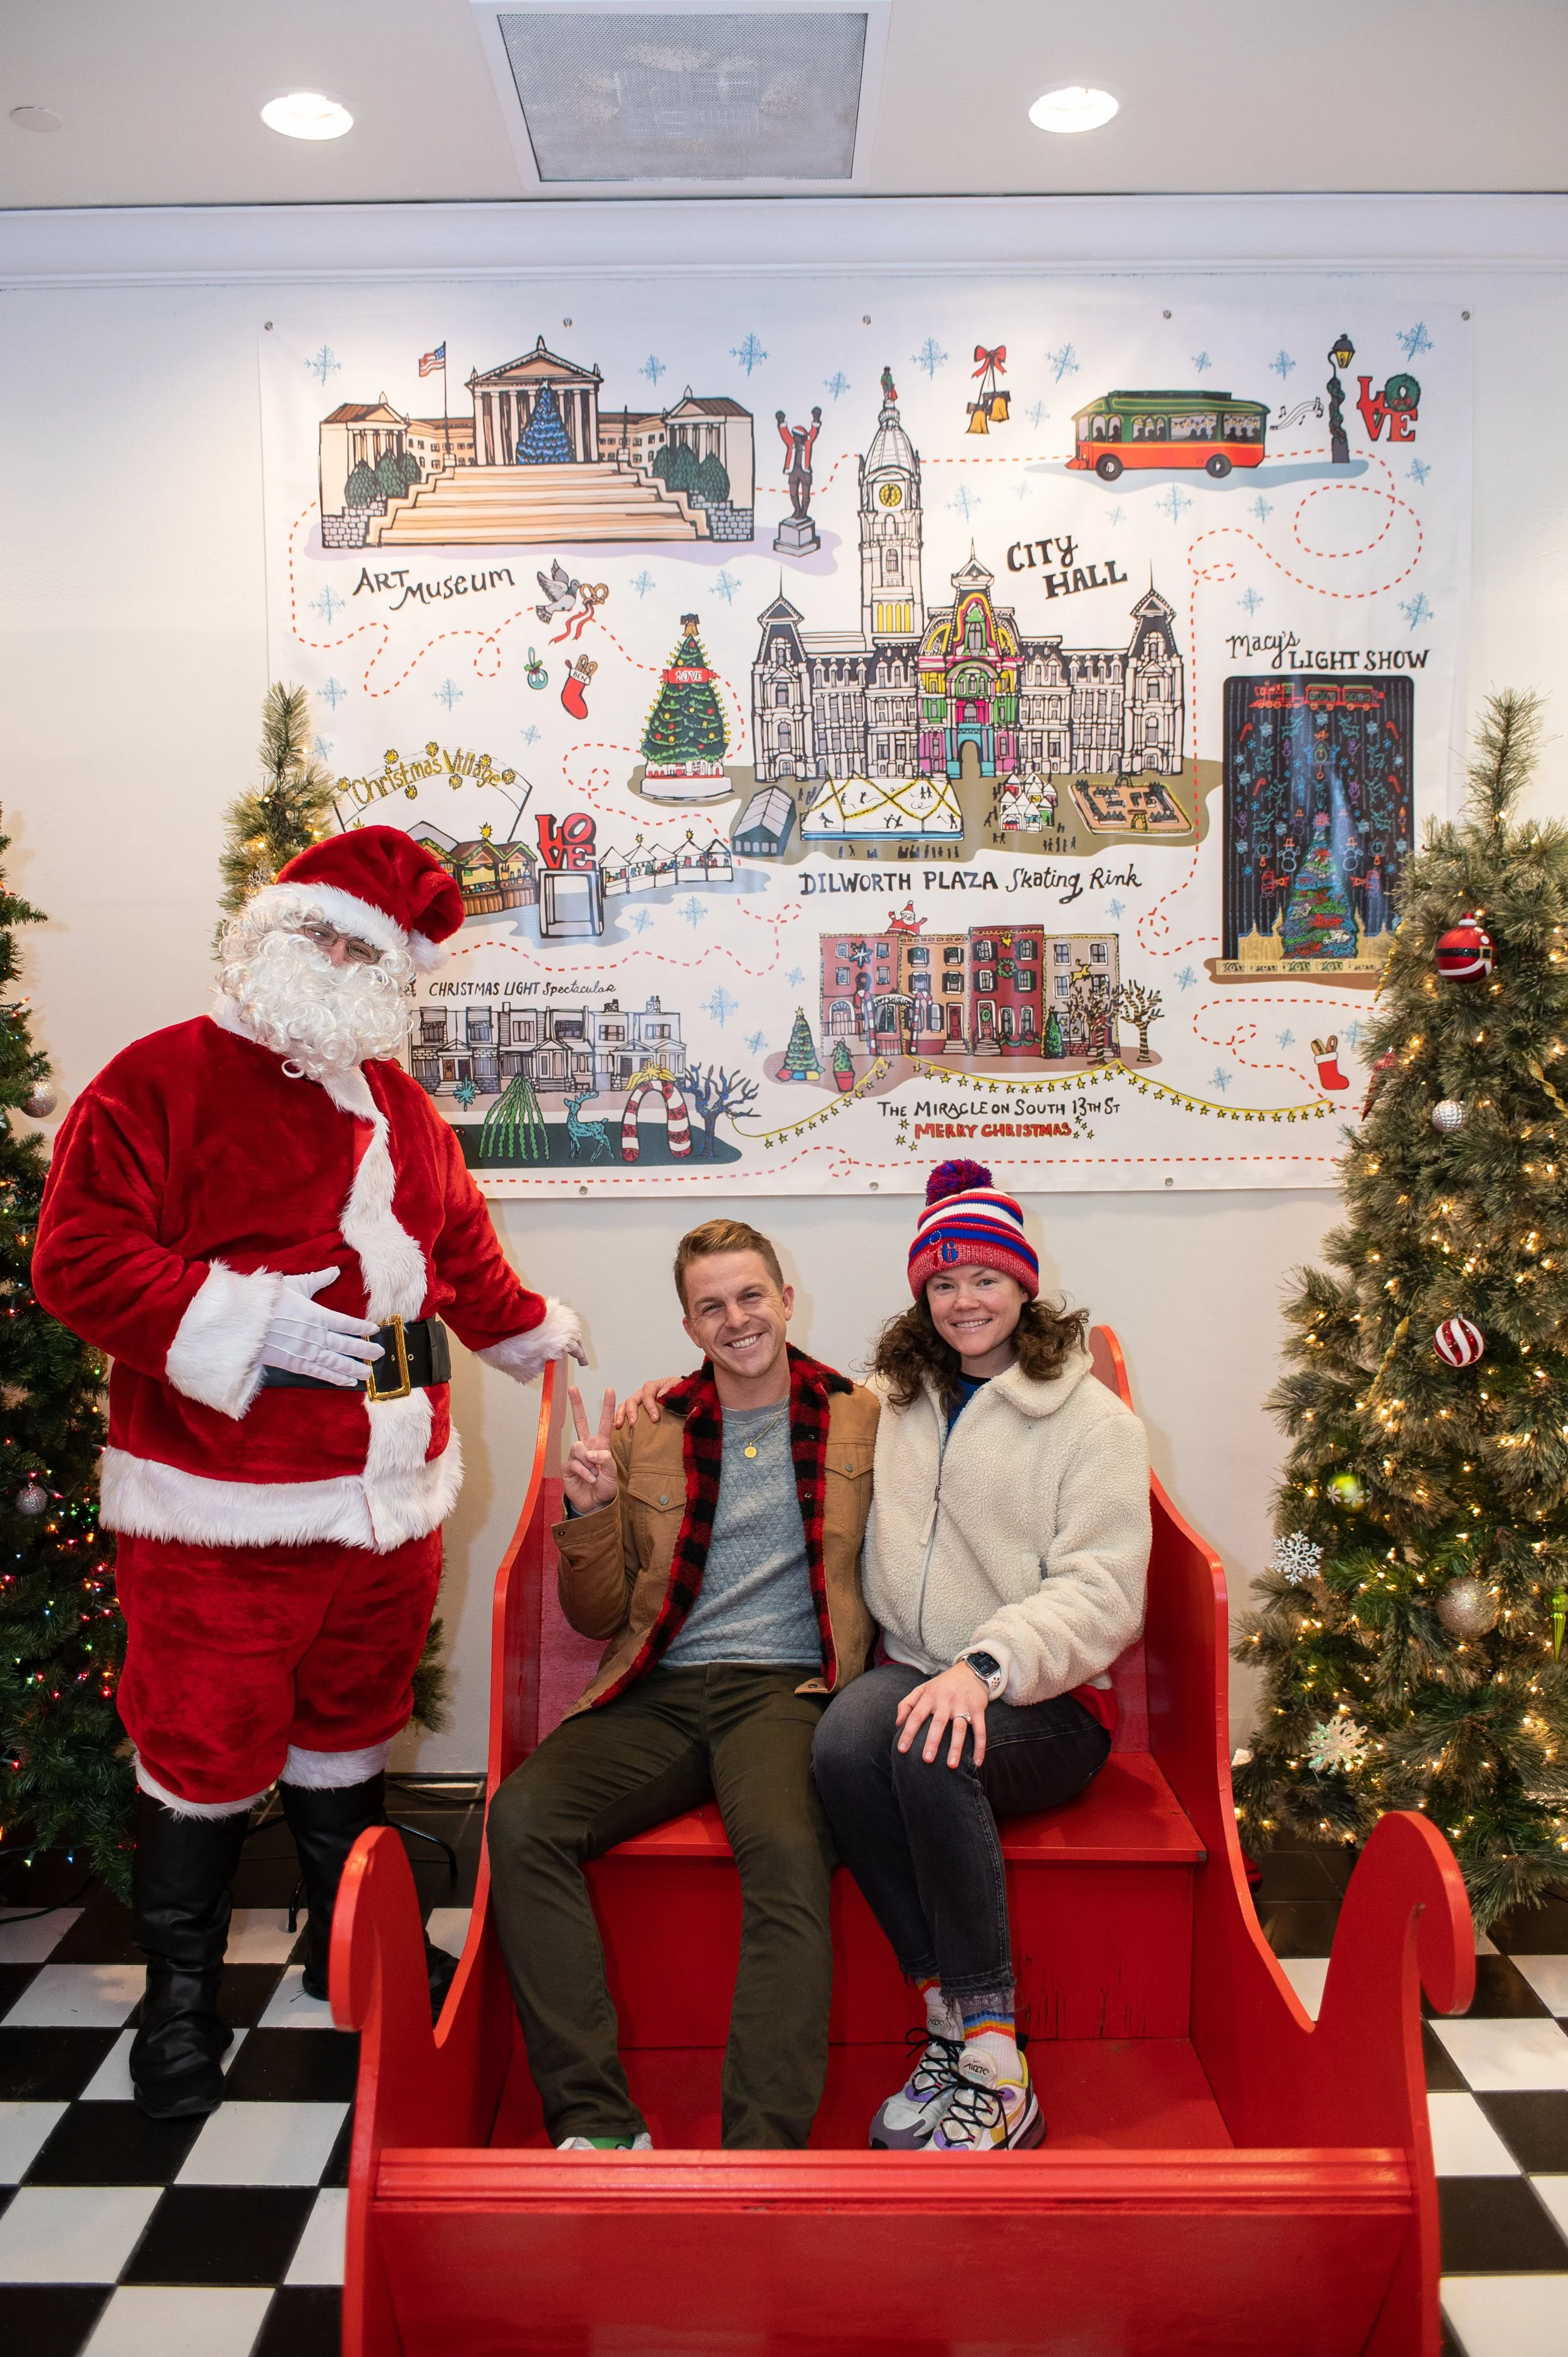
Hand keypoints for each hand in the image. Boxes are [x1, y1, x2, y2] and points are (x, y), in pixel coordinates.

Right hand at [262, 1268, 382, 1388]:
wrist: (241, 1320)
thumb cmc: (266, 1300)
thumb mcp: (294, 1285)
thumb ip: (317, 1280)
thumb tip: (335, 1271)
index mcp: (316, 1314)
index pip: (346, 1323)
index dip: (362, 1327)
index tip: (375, 1330)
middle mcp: (314, 1335)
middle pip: (346, 1345)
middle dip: (365, 1351)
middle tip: (381, 1355)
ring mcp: (305, 1351)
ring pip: (336, 1362)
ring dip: (354, 1368)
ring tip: (369, 1373)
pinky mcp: (293, 1363)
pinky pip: (319, 1372)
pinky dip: (335, 1378)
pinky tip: (349, 1382)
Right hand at [563, 1376, 617, 1512]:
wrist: (595, 1503)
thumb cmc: (605, 1486)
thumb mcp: (611, 1472)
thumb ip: (604, 1459)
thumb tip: (590, 1451)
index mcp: (600, 1444)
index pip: (605, 1423)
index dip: (608, 1407)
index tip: (610, 1390)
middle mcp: (587, 1446)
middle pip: (580, 1421)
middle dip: (576, 1404)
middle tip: (573, 1388)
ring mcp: (576, 1455)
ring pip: (579, 1447)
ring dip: (589, 1463)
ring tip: (595, 1475)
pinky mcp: (567, 1466)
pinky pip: (575, 1463)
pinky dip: (585, 1472)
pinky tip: (590, 1480)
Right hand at [613, 1377, 677, 1430]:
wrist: (680, 1397)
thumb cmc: (678, 1393)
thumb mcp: (678, 1387)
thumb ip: (671, 1391)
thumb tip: (660, 1396)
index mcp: (653, 1386)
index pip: (648, 1394)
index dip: (650, 1406)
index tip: (655, 1419)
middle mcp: (642, 1393)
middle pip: (632, 1399)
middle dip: (632, 1412)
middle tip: (634, 1424)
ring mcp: (638, 1401)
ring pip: (625, 1405)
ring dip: (621, 1415)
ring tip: (619, 1426)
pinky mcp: (636, 1409)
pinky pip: (624, 1412)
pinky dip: (620, 1418)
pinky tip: (618, 1428)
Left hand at [895, 1664, 990, 1768]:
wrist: (970, 1671)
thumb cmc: (942, 1685)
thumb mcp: (922, 1689)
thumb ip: (906, 1704)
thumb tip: (897, 1724)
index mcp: (930, 1696)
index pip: (916, 1715)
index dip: (908, 1732)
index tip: (902, 1749)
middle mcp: (946, 1700)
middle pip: (938, 1723)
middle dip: (932, 1741)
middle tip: (926, 1760)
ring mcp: (963, 1705)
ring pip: (959, 1728)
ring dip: (956, 1747)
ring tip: (951, 1765)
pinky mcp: (978, 1709)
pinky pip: (980, 1729)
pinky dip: (980, 1746)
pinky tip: (977, 1762)